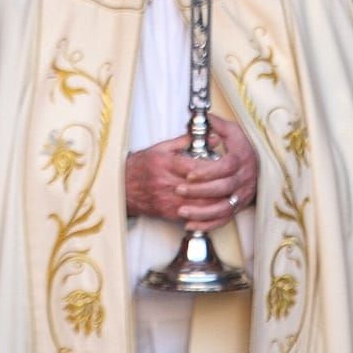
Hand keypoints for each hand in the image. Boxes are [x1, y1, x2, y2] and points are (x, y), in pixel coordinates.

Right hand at [125, 116, 258, 231]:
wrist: (121, 187)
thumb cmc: (140, 166)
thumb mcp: (161, 148)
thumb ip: (186, 141)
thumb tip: (211, 136)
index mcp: (166, 164)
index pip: (194, 167)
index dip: (211, 168)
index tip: (224, 166)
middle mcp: (166, 182)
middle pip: (199, 188)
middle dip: (217, 187)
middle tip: (231, 182)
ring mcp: (166, 199)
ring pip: (197, 204)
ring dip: (214, 203)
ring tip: (226, 197)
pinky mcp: (166, 212)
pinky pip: (189, 216)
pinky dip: (202, 214)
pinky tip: (212, 209)